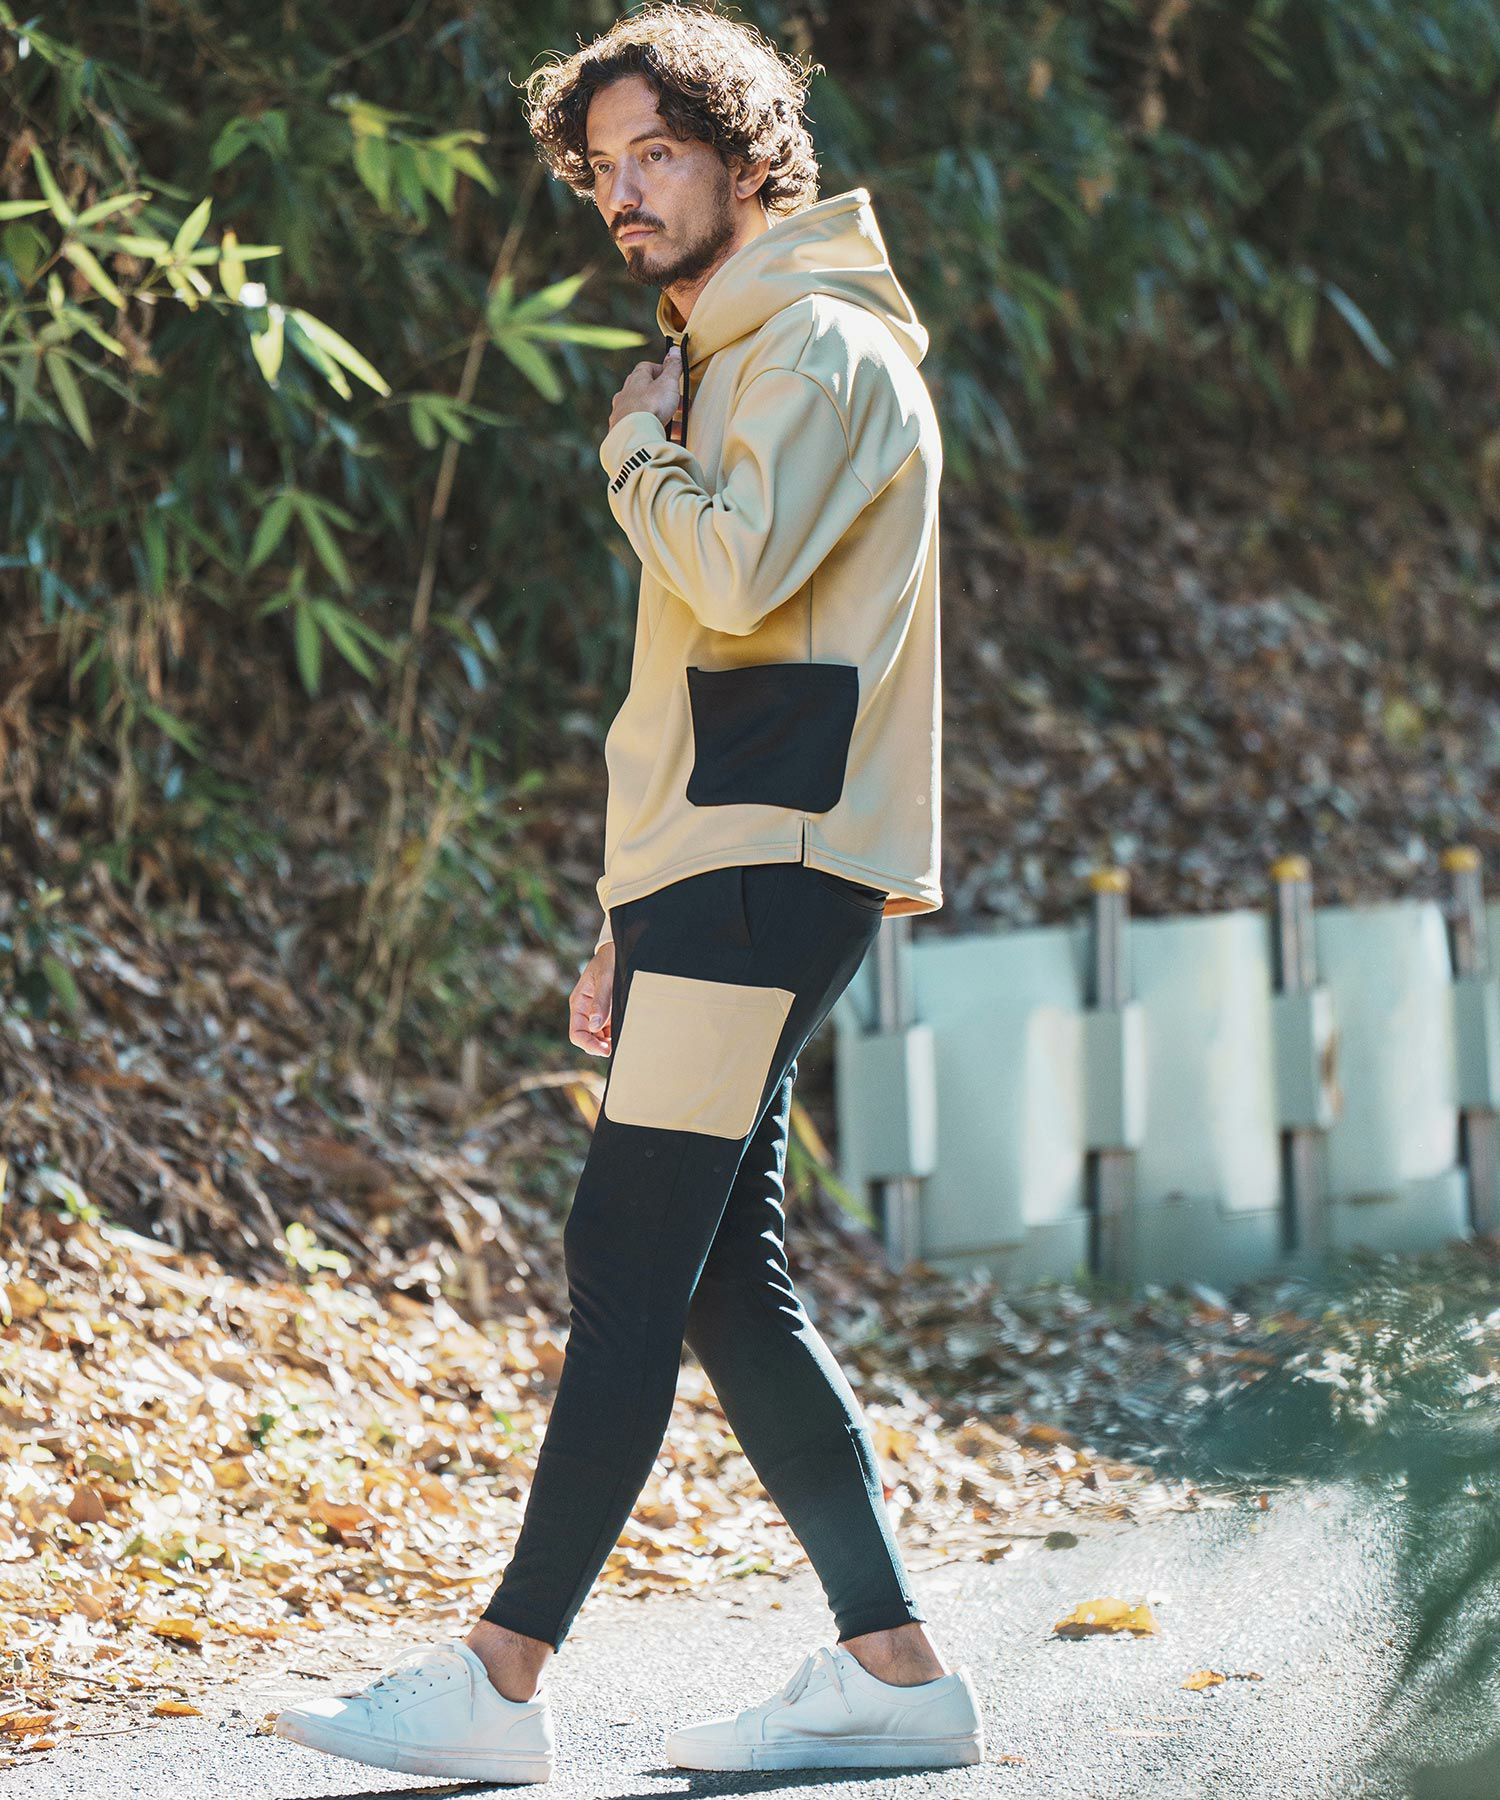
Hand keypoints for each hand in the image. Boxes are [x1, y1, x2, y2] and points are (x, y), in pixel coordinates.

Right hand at [569, 941, 614, 1056]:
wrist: (617, 950)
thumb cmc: (609, 961)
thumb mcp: (605, 979)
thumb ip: (601, 1002)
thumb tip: (595, 1026)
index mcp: (579, 1004)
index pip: (577, 1033)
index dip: (588, 1044)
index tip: (605, 1049)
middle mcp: (586, 1011)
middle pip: (587, 1038)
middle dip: (599, 1046)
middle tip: (616, 1048)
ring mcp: (597, 1012)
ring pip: (599, 1036)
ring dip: (608, 1042)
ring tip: (623, 1042)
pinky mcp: (608, 1011)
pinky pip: (609, 1029)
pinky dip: (615, 1035)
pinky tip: (626, 1033)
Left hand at [608, 344, 680, 434]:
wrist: (634, 436)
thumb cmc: (651, 406)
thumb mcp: (668, 383)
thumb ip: (673, 367)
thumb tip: (675, 350)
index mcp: (636, 379)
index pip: (646, 367)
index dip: (661, 370)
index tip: (672, 378)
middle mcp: (625, 395)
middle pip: (645, 391)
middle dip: (663, 398)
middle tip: (678, 405)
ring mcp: (621, 415)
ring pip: (643, 413)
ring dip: (660, 417)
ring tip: (677, 428)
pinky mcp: (622, 433)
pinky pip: (640, 430)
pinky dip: (653, 433)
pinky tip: (664, 440)